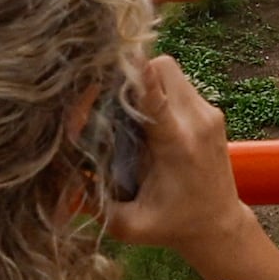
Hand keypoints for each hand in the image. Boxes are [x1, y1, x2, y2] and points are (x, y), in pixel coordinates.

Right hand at [97, 53, 261, 257]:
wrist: (220, 226)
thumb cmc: (173, 227)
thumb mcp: (129, 225)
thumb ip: (94, 205)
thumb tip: (58, 184)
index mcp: (177, 145)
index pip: (156, 97)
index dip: (136, 72)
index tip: (118, 51)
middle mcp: (196, 122)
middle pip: (163, 67)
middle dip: (132, 72)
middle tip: (111, 93)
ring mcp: (208, 113)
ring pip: (171, 70)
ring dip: (146, 79)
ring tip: (127, 107)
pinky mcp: (212, 113)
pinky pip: (180, 83)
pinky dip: (160, 89)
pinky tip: (147, 116)